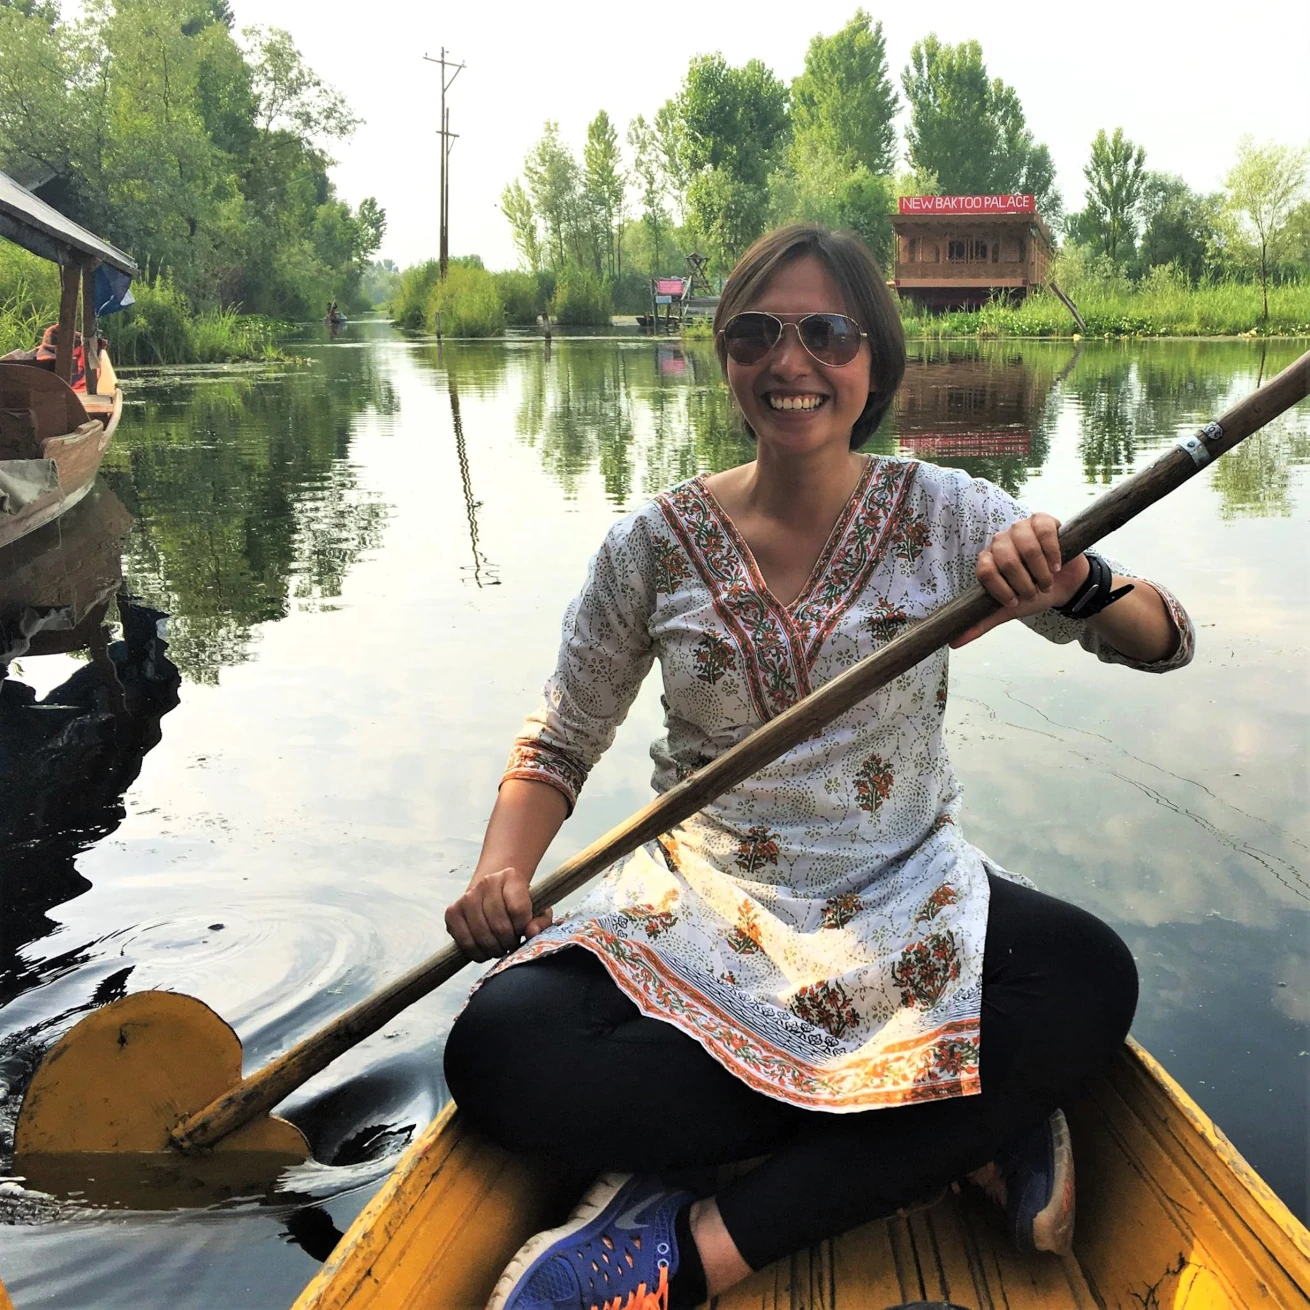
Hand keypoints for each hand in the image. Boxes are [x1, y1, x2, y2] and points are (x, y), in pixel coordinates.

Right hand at [444, 866, 553, 961]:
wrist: (493, 892)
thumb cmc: (518, 904)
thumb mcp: (538, 910)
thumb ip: (540, 922)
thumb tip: (530, 933)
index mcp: (511, 876)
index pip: (518, 909)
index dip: (523, 928)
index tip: (523, 932)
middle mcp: (487, 882)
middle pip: (499, 925)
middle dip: (509, 942)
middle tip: (512, 944)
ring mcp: (467, 896)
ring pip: (482, 934)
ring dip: (494, 949)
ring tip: (500, 947)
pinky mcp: (452, 911)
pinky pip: (464, 940)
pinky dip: (476, 952)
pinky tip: (485, 950)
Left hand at [951, 514, 1088, 648]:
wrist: (1065, 585)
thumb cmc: (1034, 592)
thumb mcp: (1008, 610)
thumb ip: (981, 623)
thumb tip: (953, 643)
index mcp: (988, 559)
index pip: (985, 570)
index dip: (1001, 588)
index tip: (1015, 601)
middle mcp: (1000, 541)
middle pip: (1006, 558)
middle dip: (1024, 582)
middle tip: (1035, 592)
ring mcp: (1021, 528)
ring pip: (1026, 545)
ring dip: (1040, 569)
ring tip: (1047, 580)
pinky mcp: (1043, 521)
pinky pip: (1045, 530)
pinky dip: (1052, 552)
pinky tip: (1057, 565)